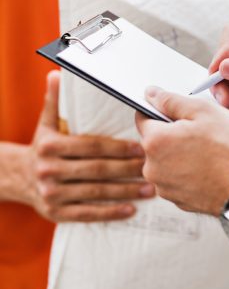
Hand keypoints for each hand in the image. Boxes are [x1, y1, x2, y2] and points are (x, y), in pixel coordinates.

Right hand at [23, 71, 154, 221]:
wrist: (15, 177)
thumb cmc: (41, 147)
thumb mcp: (45, 123)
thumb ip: (55, 101)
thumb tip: (57, 74)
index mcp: (50, 146)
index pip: (92, 146)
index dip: (118, 147)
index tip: (141, 147)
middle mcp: (49, 170)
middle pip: (98, 170)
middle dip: (128, 169)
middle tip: (154, 167)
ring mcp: (52, 194)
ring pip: (96, 192)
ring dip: (126, 191)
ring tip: (150, 189)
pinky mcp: (56, 213)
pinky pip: (87, 214)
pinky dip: (110, 213)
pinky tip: (130, 210)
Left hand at [136, 87, 228, 215]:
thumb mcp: (203, 111)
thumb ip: (171, 100)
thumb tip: (151, 93)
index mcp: (155, 141)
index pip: (142, 117)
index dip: (161, 110)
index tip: (180, 112)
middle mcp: (152, 167)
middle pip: (155, 140)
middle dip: (173, 133)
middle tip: (202, 131)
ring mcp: (165, 187)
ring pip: (166, 160)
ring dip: (181, 153)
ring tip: (208, 151)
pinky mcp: (178, 201)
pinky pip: (178, 178)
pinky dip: (189, 171)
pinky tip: (209, 167)